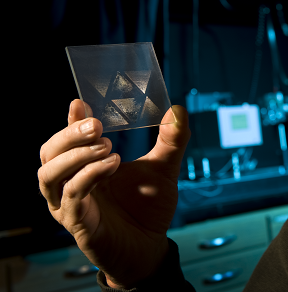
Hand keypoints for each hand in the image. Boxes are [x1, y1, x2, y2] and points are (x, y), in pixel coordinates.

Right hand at [39, 99, 190, 287]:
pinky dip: (88, 177)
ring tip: (107, 147)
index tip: (80, 102)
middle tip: (95, 125)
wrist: (150, 246)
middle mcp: (70, 182)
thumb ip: (170, 141)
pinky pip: (71, 197)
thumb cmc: (148, 207)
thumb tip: (178, 111)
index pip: (67, 138)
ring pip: (50, 174)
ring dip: (75, 156)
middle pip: (49, 152)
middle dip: (69, 135)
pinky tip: (111, 165)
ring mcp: (69, 204)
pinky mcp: (78, 223)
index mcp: (85, 165)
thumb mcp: (163, 169)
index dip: (70, 120)